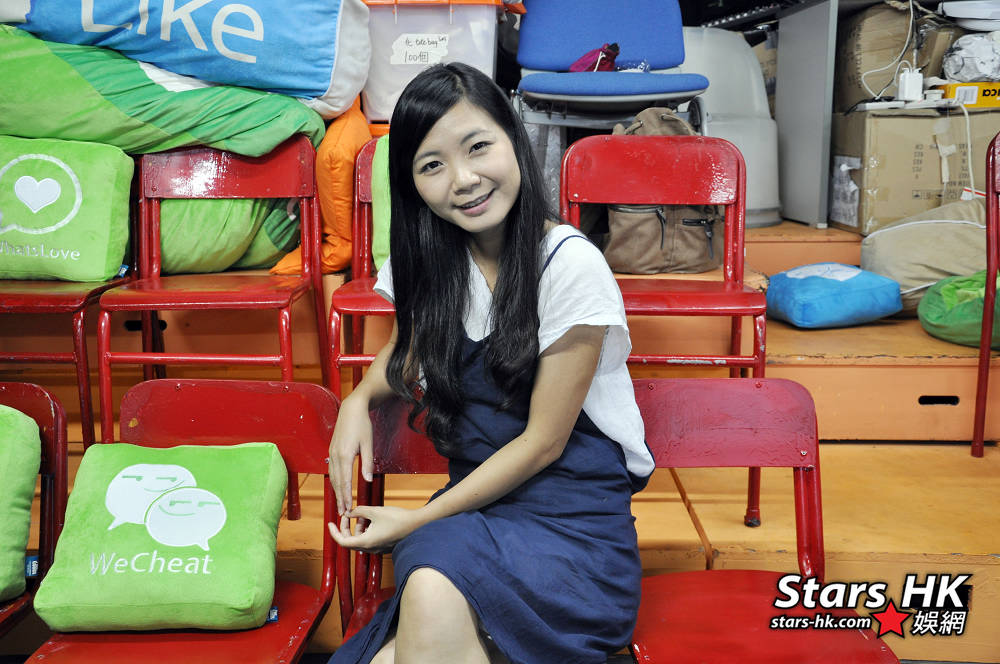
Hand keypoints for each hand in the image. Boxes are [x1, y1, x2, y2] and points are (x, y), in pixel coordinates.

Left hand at [327, 505, 424, 553]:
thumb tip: (349, 512)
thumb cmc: (398, 518)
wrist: (418, 524)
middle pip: (351, 541)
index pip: (343, 542)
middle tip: (348, 515)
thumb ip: (359, 511)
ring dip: (358, 527)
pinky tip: (372, 519)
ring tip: (364, 514)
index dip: (334, 532)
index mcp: (366, 542)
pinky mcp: (384, 545)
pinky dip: (366, 529)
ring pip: (361, 539)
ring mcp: (378, 548)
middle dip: (346, 527)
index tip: (330, 523)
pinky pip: (369, 539)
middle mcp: (371, 548)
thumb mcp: (375, 511)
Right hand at [328, 394, 374, 514]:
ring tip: (339, 503)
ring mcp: (331, 453)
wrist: (351, 409)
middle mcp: (335, 456)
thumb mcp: (368, 444)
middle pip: (336, 482)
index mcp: (345, 455)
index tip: (347, 508)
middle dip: (339, 498)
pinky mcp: (332, 450)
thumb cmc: (362, 425)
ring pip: (332, 476)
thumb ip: (368, 463)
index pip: (345, 481)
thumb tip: (368, 480)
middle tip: (342, 512)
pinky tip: (337, 486)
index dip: (346, 496)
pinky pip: (331, 469)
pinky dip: (334, 481)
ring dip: (336, 491)